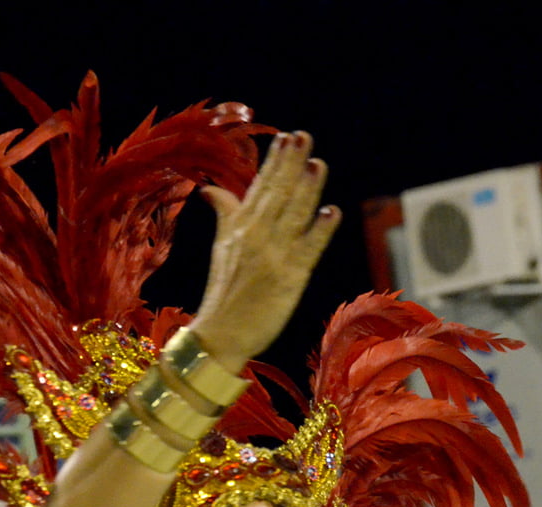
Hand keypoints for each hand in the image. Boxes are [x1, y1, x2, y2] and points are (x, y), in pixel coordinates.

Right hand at [189, 131, 340, 367]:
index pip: (260, 186)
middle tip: (304, 137)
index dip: (275, 162)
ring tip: (317, 163)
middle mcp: (255, 236)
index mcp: (239, 226)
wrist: (219, 334)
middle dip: (291, 164)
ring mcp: (273, 256)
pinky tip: (331, 211)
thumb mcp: (221, 247)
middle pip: (277, 193)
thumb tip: (210, 189)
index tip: (287, 137)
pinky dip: (320, 230)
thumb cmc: (224, 292)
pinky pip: (308, 249)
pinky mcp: (290, 278)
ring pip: (293, 215)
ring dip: (307, 189)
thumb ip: (224, 214)